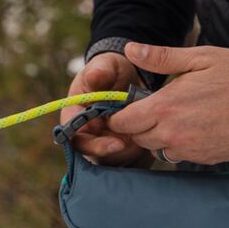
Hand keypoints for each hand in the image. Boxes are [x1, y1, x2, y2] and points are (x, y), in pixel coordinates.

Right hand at [60, 51, 147, 165]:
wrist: (128, 78)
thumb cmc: (111, 71)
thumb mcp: (105, 66)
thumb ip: (100, 71)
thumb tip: (95, 76)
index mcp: (75, 117)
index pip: (77, 140)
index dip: (95, 146)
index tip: (118, 143)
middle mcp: (86, 134)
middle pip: (96, 156)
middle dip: (118, 153)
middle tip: (139, 144)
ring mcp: (103, 143)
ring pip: (114, 161)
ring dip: (131, 155)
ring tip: (148, 140)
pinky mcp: (120, 149)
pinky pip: (129, 162)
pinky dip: (141, 157)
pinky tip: (153, 145)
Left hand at [105, 43, 228, 164]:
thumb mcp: (202, 58)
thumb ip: (161, 57)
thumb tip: (130, 49)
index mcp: (165, 107)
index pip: (122, 121)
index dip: (121, 114)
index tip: (129, 104)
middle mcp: (172, 133)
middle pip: (136, 137)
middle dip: (138, 124)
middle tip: (155, 108)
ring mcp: (188, 149)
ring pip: (156, 148)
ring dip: (158, 136)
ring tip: (176, 117)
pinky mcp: (204, 159)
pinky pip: (178, 156)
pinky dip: (178, 145)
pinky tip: (193, 128)